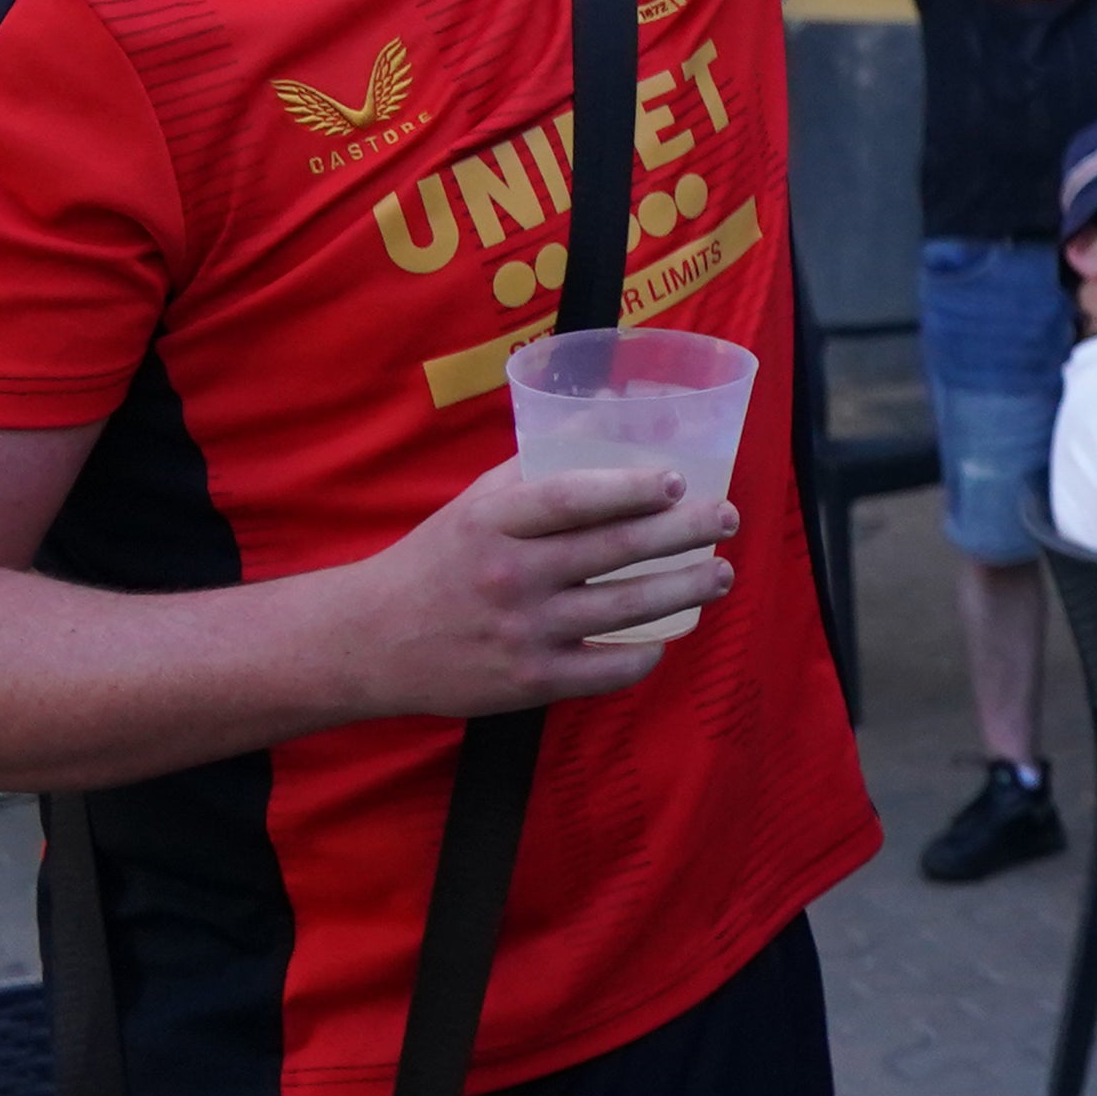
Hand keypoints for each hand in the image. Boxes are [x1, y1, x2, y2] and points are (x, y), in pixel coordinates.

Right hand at [354, 454, 735, 713]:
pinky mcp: (530, 682)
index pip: (572, 497)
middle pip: (617, 550)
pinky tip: (667, 637)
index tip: (677, 481)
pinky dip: (646, 655)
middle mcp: (511, 575)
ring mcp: (523, 632)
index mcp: (494, 522)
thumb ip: (539, 465)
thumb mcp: (475, 502)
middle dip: (685, 532)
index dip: (630, 487)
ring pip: (626, 610)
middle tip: (726, 518)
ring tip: (721, 573)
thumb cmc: (438, 560)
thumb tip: (610, 414)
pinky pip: (608, 670)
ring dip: (686, 589)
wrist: (370, 642)